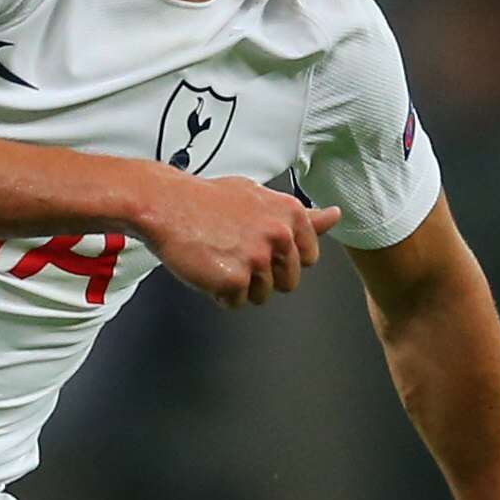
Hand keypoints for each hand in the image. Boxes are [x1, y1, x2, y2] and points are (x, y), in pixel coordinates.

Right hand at [137, 171, 339, 306]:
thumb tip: (335, 217)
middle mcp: (279, 236)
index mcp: (290, 214)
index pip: (308, 258)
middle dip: (264, 275)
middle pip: (288, 282)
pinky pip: (236, 303)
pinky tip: (208, 268)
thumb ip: (302, 215)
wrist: (165, 204)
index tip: (260, 246)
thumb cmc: (208, 201)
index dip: (282, 258)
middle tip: (235, 251)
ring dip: (241, 285)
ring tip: (220, 257)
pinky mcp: (234, 280)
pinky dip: (220, 292)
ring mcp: (257, 260)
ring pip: (262, 295)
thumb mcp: (260, 197)